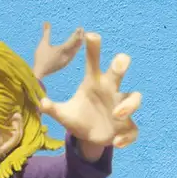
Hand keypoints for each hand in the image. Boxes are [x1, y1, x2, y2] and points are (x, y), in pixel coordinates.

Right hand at [33, 22, 83, 79]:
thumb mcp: (43, 43)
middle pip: (76, 46)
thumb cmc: (41, 57)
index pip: (73, 40)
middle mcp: (66, 56)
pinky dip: (75, 51)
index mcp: (62, 50)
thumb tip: (46, 22)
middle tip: (83, 31)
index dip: (77, 34)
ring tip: (81, 39)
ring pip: (75, 52)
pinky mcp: (64, 65)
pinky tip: (74, 50)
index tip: (81, 28)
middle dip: (80, 38)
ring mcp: (66, 61)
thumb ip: (46, 32)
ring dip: (78, 45)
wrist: (40, 72)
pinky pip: (72, 56)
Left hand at [39, 33, 140, 149]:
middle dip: (121, 64)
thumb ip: (53, 108)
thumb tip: (41, 103)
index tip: (91, 35)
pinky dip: (126, 136)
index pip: (94, 62)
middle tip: (120, 62)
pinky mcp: (126, 127)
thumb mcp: (64, 114)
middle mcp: (110, 91)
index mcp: (94, 83)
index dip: (94, 48)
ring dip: (128, 105)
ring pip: (134, 98)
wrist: (89, 138)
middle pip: (119, 72)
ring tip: (116, 115)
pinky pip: (133, 130)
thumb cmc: (78, 118)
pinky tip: (116, 142)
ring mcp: (121, 108)